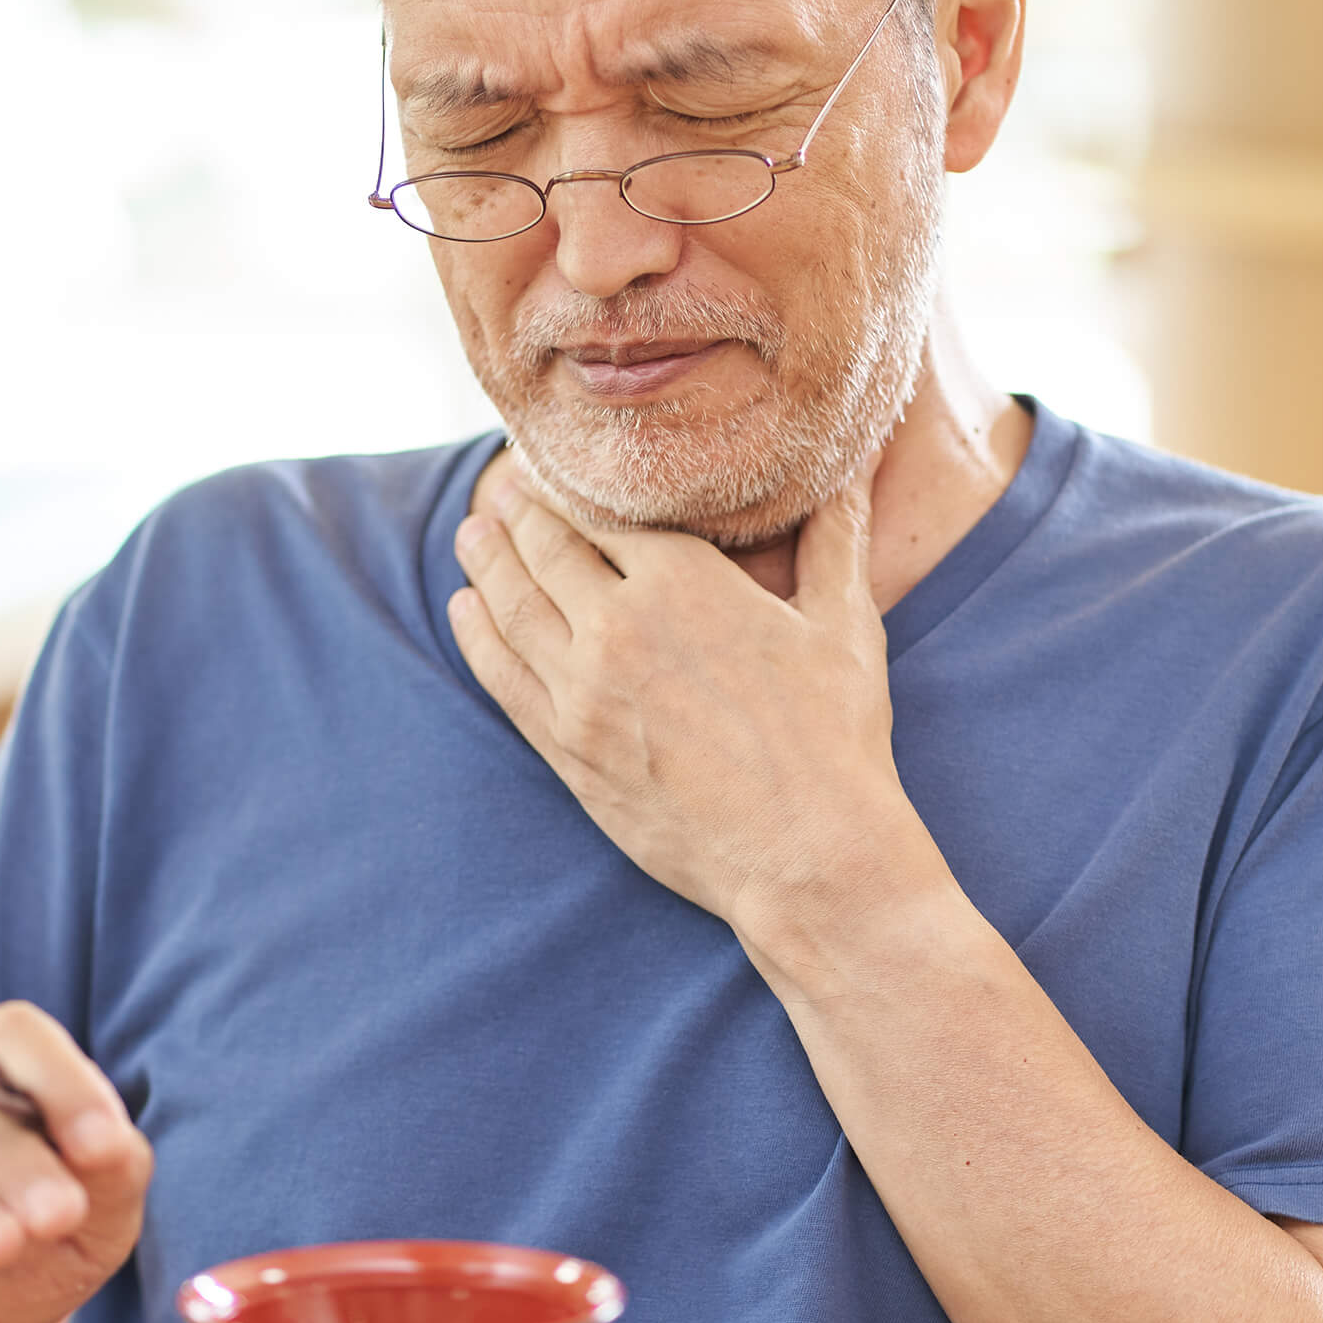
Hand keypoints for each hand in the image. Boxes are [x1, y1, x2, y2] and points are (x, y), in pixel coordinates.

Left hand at [447, 458, 921, 938]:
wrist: (807, 853)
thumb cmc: (837, 736)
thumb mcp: (844, 623)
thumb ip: (836, 537)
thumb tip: (855, 469)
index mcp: (684, 580)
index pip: (602, 512)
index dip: (572, 487)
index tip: (555, 469)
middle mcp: (620, 624)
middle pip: (546, 550)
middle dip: (519, 515)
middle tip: (501, 493)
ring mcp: (583, 689)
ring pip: (513, 606)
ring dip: (486, 562)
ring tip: (471, 534)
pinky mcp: (567, 748)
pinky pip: (502, 676)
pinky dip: (477, 636)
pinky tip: (467, 611)